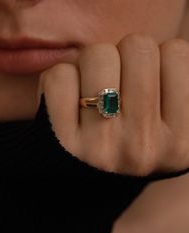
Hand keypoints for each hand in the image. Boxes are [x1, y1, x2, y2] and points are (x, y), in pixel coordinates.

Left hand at [37, 33, 188, 175]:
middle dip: (123, 56)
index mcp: (180, 141)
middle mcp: (142, 145)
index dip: (154, 59)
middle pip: (137, 46)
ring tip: (90, 91)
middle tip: (112, 81)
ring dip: (90, 65)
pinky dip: (61, 79)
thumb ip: (171, 88)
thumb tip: (170, 50)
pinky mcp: (60, 142)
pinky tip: (66, 101)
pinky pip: (60, 76)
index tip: (140, 80)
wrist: (84, 181)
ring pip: (97, 54)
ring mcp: (100, 145)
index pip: (177, 53)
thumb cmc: (125, 143)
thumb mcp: (165, 125)